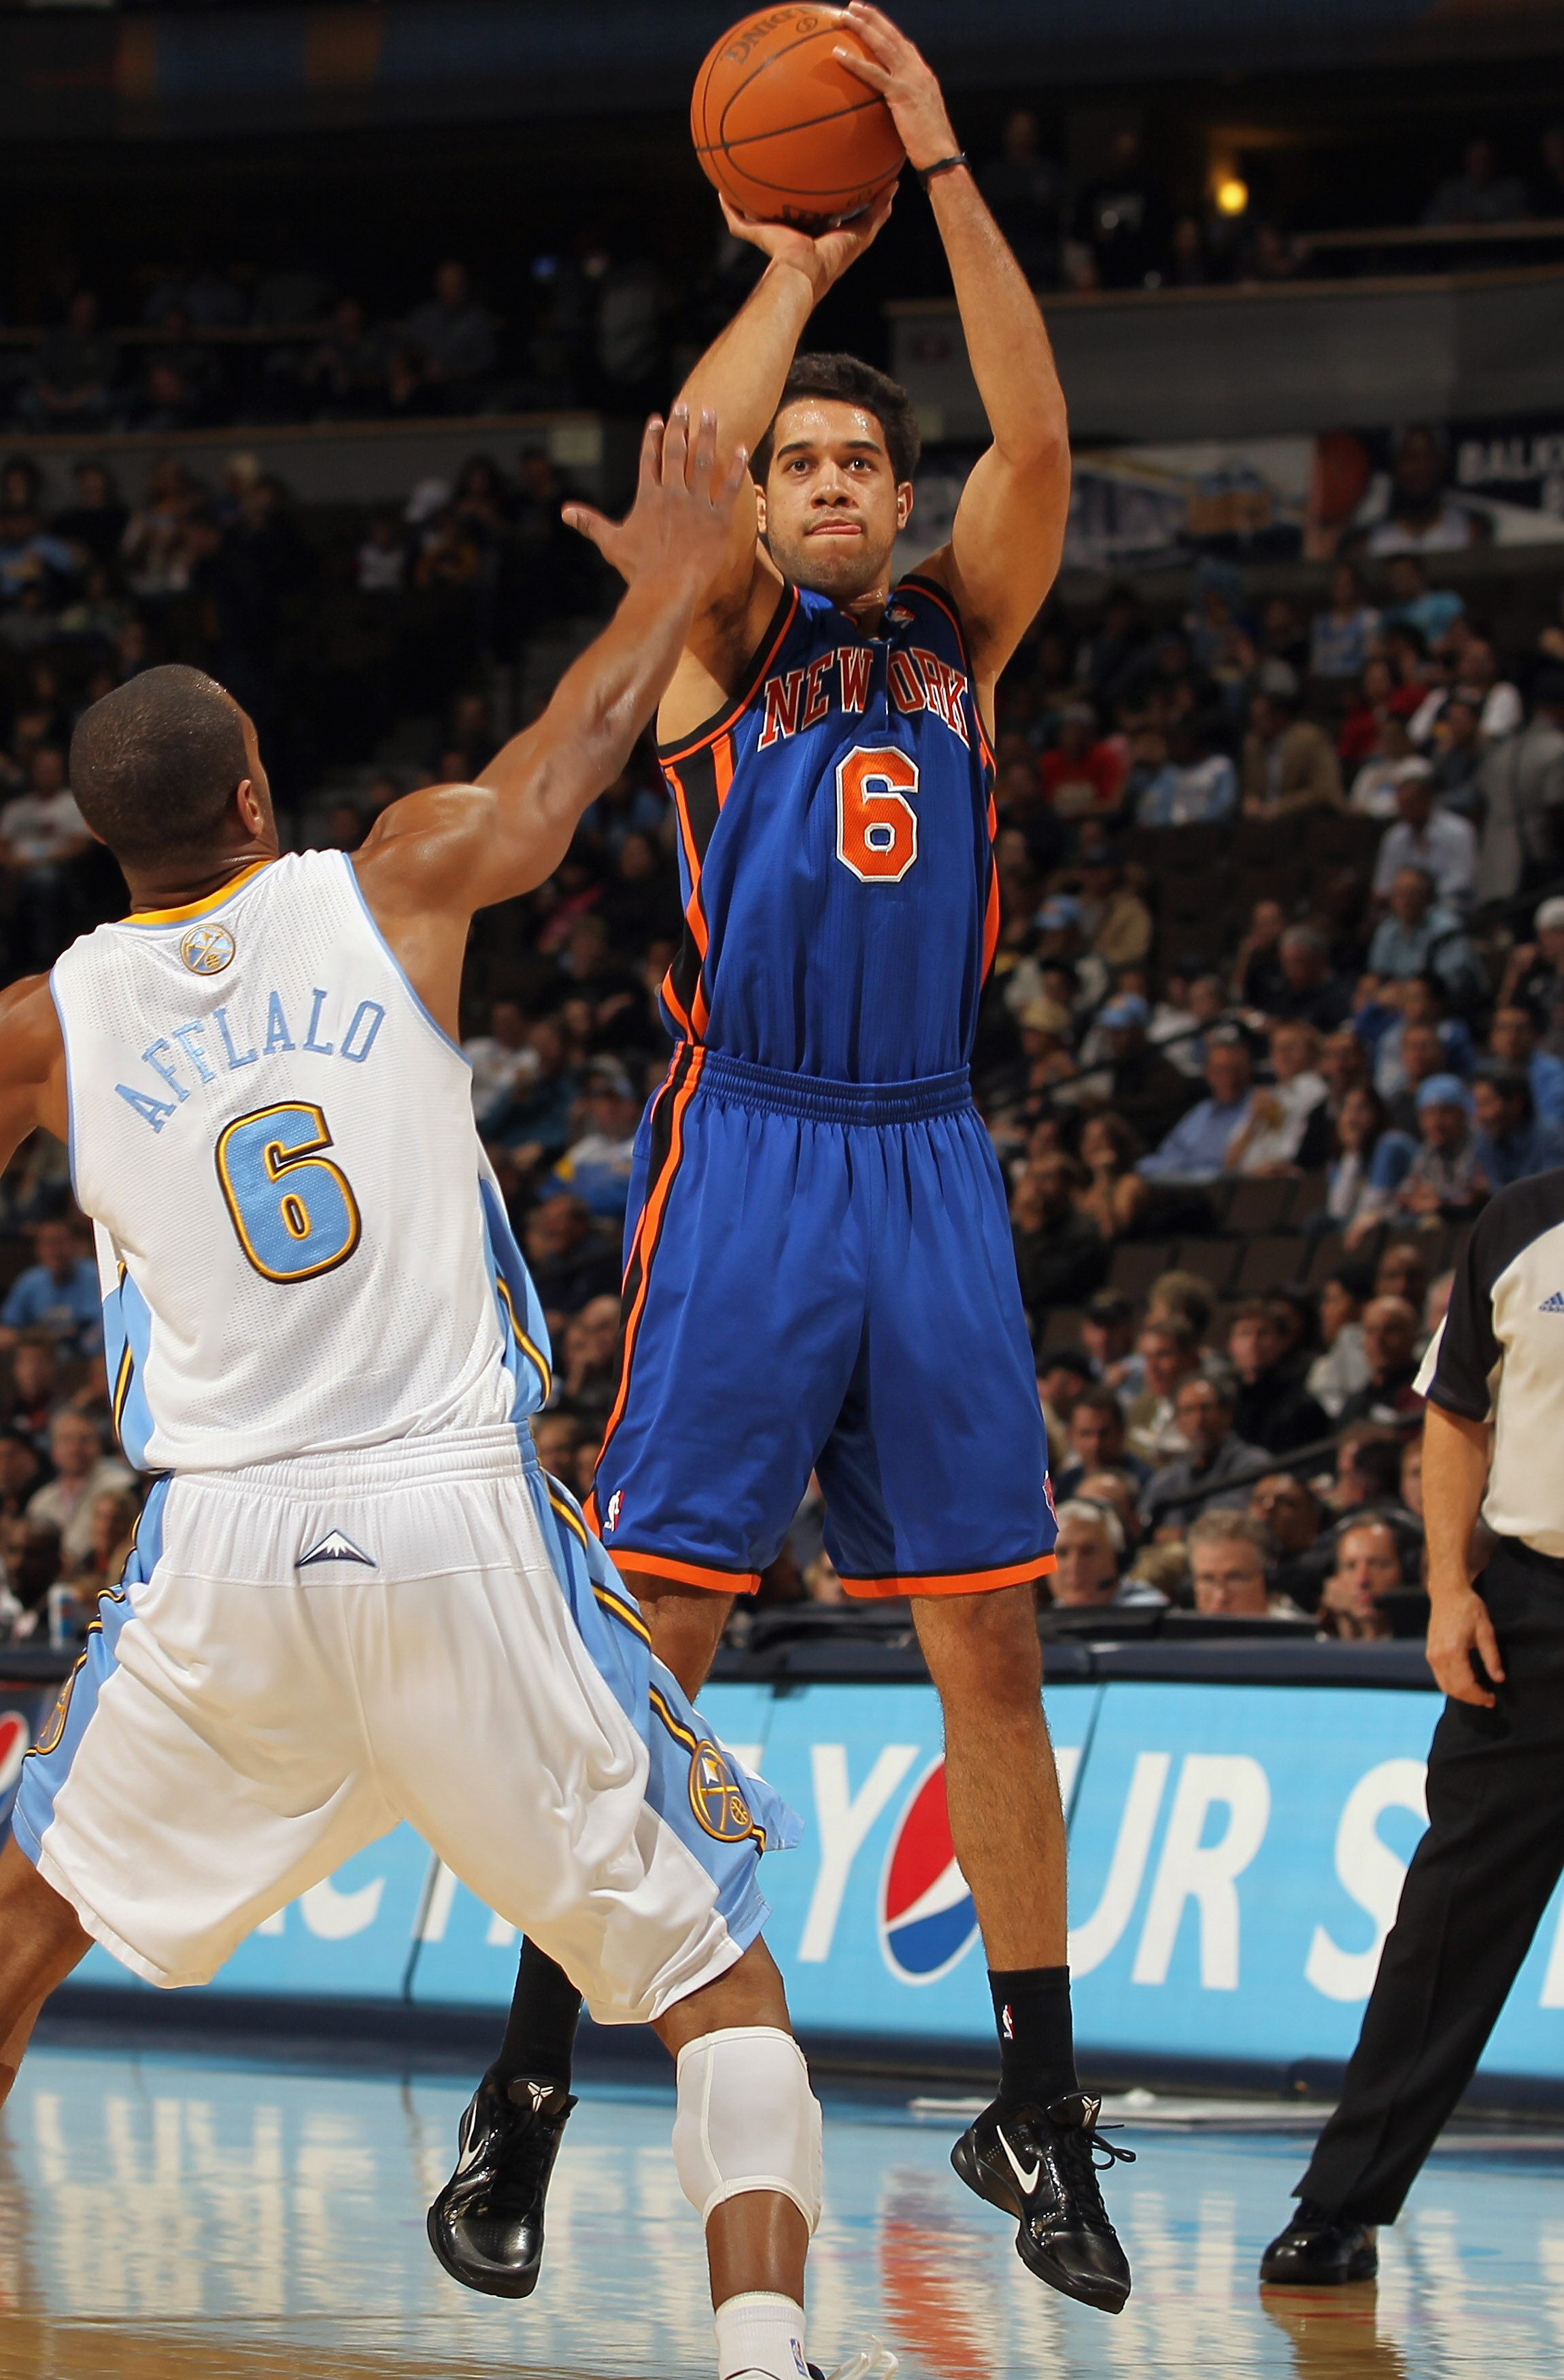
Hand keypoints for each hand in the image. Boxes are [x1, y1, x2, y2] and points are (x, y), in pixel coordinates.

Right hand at [562, 405, 749, 591]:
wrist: (667, 587)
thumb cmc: (638, 568)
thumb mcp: (610, 542)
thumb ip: (590, 523)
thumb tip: (564, 512)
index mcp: (649, 497)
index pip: (649, 458)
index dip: (653, 437)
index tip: (657, 419)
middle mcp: (673, 494)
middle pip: (676, 451)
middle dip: (679, 426)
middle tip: (684, 405)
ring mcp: (697, 505)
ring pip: (703, 461)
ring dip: (707, 435)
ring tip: (710, 413)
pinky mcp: (719, 520)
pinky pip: (730, 488)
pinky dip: (737, 468)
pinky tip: (742, 448)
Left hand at [719, 183, 894, 299]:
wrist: (798, 269)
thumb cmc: (777, 254)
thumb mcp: (752, 229)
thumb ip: (736, 214)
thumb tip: (721, 192)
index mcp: (814, 237)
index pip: (823, 217)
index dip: (828, 204)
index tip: (831, 188)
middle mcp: (834, 238)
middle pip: (849, 216)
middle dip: (857, 201)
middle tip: (865, 180)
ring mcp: (850, 240)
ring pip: (868, 216)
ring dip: (878, 200)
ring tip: (887, 181)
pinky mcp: (859, 239)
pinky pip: (876, 217)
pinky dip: (885, 202)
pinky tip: (892, 185)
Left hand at [834, 3, 956, 172]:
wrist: (942, 155)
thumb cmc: (929, 146)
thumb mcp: (917, 118)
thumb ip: (903, 106)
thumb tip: (889, 111)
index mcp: (922, 74)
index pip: (902, 44)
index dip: (885, 28)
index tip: (870, 18)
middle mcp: (917, 70)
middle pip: (892, 35)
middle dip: (872, 17)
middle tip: (853, 6)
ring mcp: (910, 79)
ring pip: (883, 45)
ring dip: (862, 27)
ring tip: (843, 16)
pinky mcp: (901, 94)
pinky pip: (874, 73)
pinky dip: (855, 62)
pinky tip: (838, 53)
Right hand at [1426, 1580, 1504, 1706]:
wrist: (1447, 1593)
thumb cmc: (1469, 1608)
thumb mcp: (1486, 1630)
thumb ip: (1492, 1656)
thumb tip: (1499, 1678)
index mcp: (1453, 1651)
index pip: (1465, 1685)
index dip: (1480, 1696)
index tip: (1492, 1699)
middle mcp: (1438, 1656)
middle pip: (1454, 1690)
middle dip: (1472, 1698)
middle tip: (1488, 1699)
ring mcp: (1431, 1655)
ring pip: (1445, 1686)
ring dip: (1461, 1694)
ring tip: (1479, 1692)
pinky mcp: (1430, 1653)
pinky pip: (1440, 1677)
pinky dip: (1453, 1685)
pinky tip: (1466, 1682)